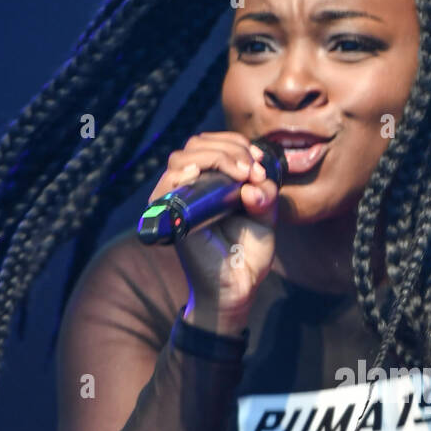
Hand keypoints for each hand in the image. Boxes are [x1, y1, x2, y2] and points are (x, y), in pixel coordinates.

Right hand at [148, 131, 280, 326]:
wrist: (237, 287)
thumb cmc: (247, 252)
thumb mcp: (265, 216)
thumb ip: (265, 193)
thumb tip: (253, 182)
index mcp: (211, 182)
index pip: (212, 144)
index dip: (236, 143)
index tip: (259, 161)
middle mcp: (190, 187)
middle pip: (196, 145)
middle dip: (229, 148)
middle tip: (252, 170)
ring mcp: (176, 201)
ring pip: (182, 159)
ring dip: (214, 157)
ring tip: (240, 174)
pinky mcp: (168, 218)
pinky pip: (165, 186)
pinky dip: (183, 174)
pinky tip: (201, 173)